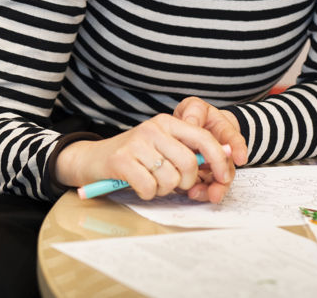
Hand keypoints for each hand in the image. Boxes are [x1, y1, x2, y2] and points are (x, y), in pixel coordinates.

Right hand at [53, 113, 237, 201]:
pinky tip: (137, 185)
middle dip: (185, 182)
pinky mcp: (121, 160)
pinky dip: (146, 193)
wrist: (92, 159)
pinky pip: (149, 187)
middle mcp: (153, 128)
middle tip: (171, 184)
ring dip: (163, 189)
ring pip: (170, 179)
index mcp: (167, 122)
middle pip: (189, 163)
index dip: (219, 160)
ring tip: (150, 181)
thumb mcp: (162, 147)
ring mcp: (137, 143)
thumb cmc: (134, 157)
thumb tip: (222, 165)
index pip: (204, 138)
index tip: (223, 178)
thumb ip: (188, 153)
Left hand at [173, 97, 248, 202]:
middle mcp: (223, 151)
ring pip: (219, 181)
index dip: (238, 149)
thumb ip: (195, 113)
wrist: (191, 127)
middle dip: (224, 179)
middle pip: (229, 167)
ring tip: (197, 193)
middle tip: (218, 188)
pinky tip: (192, 193)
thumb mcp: (195, 107)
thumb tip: (191, 124)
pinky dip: (200, 191)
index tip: (241, 159)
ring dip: (211, 189)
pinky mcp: (205, 175)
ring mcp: (215, 165)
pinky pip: (206, 186)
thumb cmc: (195, 116)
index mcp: (224, 130)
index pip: (235, 139)